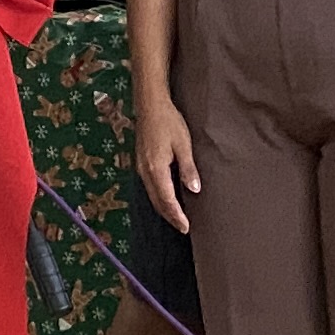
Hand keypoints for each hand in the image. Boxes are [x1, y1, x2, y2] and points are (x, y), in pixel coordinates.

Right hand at [133, 96, 201, 233]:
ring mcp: (141, 168)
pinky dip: (159, 198)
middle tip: (184, 228)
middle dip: (170, 216)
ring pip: (152, 196)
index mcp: (156, 169)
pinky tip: (167, 198)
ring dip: (164, 208)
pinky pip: (149, 187)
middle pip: (157, 202)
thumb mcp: (183, 144)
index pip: (167, 200)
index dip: (177, 216)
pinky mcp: (141, 163)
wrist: (150, 106)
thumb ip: (188, 168)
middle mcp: (145, 172)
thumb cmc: (168, 122)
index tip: (186, 227)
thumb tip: (194, 190)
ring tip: (177, 218)